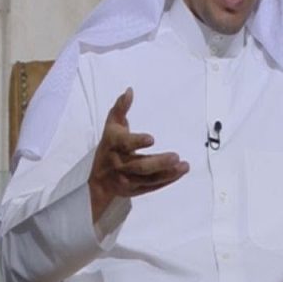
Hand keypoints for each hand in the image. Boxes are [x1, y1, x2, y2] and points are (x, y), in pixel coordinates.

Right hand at [89, 87, 188, 220]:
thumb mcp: (111, 126)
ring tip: (184, 166)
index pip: (125, 144)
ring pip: (148, 179)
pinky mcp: (135, 191)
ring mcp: (127, 180)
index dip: (137, 142)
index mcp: (114, 145)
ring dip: (167, 173)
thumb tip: (130, 90)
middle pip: (139, 166)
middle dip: (158, 162)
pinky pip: (152, 186)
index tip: (152, 139)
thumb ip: (121, 109)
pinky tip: (180, 172)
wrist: (98, 180)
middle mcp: (119, 164)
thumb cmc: (109, 146)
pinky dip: (167, 180)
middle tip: (176, 156)